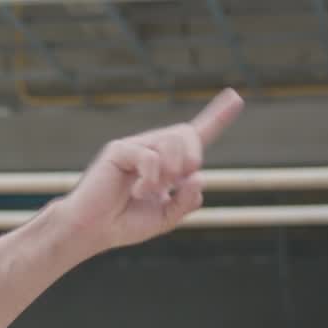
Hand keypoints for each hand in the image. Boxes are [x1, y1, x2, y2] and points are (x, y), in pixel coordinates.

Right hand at [52, 88, 243, 251]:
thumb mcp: (166, 217)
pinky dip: (150, 178)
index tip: (236, 97)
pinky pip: (149, 155)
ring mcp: (134, 147)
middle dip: (192, 156)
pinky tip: (135, 191)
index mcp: (166, 164)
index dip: (217, 118)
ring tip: (152, 190)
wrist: (92, 230)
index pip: (195, 135)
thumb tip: (198, 177)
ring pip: (171, 140)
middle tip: (180, 180)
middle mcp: (151, 150)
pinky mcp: (118, 151)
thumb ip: (187, 201)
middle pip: (186, 133)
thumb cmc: (124, 223)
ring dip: (172, 169)